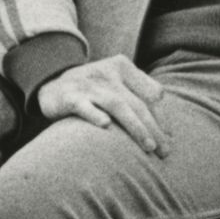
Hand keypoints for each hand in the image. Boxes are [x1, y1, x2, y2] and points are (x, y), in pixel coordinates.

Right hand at [35, 56, 168, 156]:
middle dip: (153, 129)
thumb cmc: (93, 90)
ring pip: (117, 105)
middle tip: (164, 151)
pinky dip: (95, 115)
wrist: (51, 86)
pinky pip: (84, 106)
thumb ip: (139, 95)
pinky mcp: (70, 97)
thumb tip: (166, 127)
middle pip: (137, 103)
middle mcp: (107, 73)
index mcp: (123, 66)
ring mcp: (88, 85)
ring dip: (135, 127)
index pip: (151, 92)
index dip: (162, 116)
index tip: (168, 138)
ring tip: (148, 147)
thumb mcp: (116, 83)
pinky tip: (105, 126)